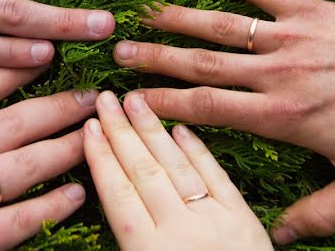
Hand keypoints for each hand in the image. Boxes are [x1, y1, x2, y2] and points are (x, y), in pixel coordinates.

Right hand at [0, 67, 97, 249]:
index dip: (10, 70)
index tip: (43, 55)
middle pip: (11, 123)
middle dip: (56, 106)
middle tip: (90, 94)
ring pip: (24, 166)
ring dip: (65, 148)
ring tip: (93, 135)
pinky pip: (19, 220)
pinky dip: (51, 206)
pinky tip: (76, 193)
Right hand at [84, 91, 271, 249]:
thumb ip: (131, 246)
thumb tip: (111, 209)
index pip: (119, 194)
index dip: (101, 158)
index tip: (89, 127)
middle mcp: (181, 232)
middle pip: (144, 170)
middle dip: (122, 132)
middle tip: (105, 98)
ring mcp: (216, 222)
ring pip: (178, 166)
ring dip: (154, 130)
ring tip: (136, 100)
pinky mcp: (244, 221)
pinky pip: (217, 177)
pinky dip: (199, 150)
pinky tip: (182, 129)